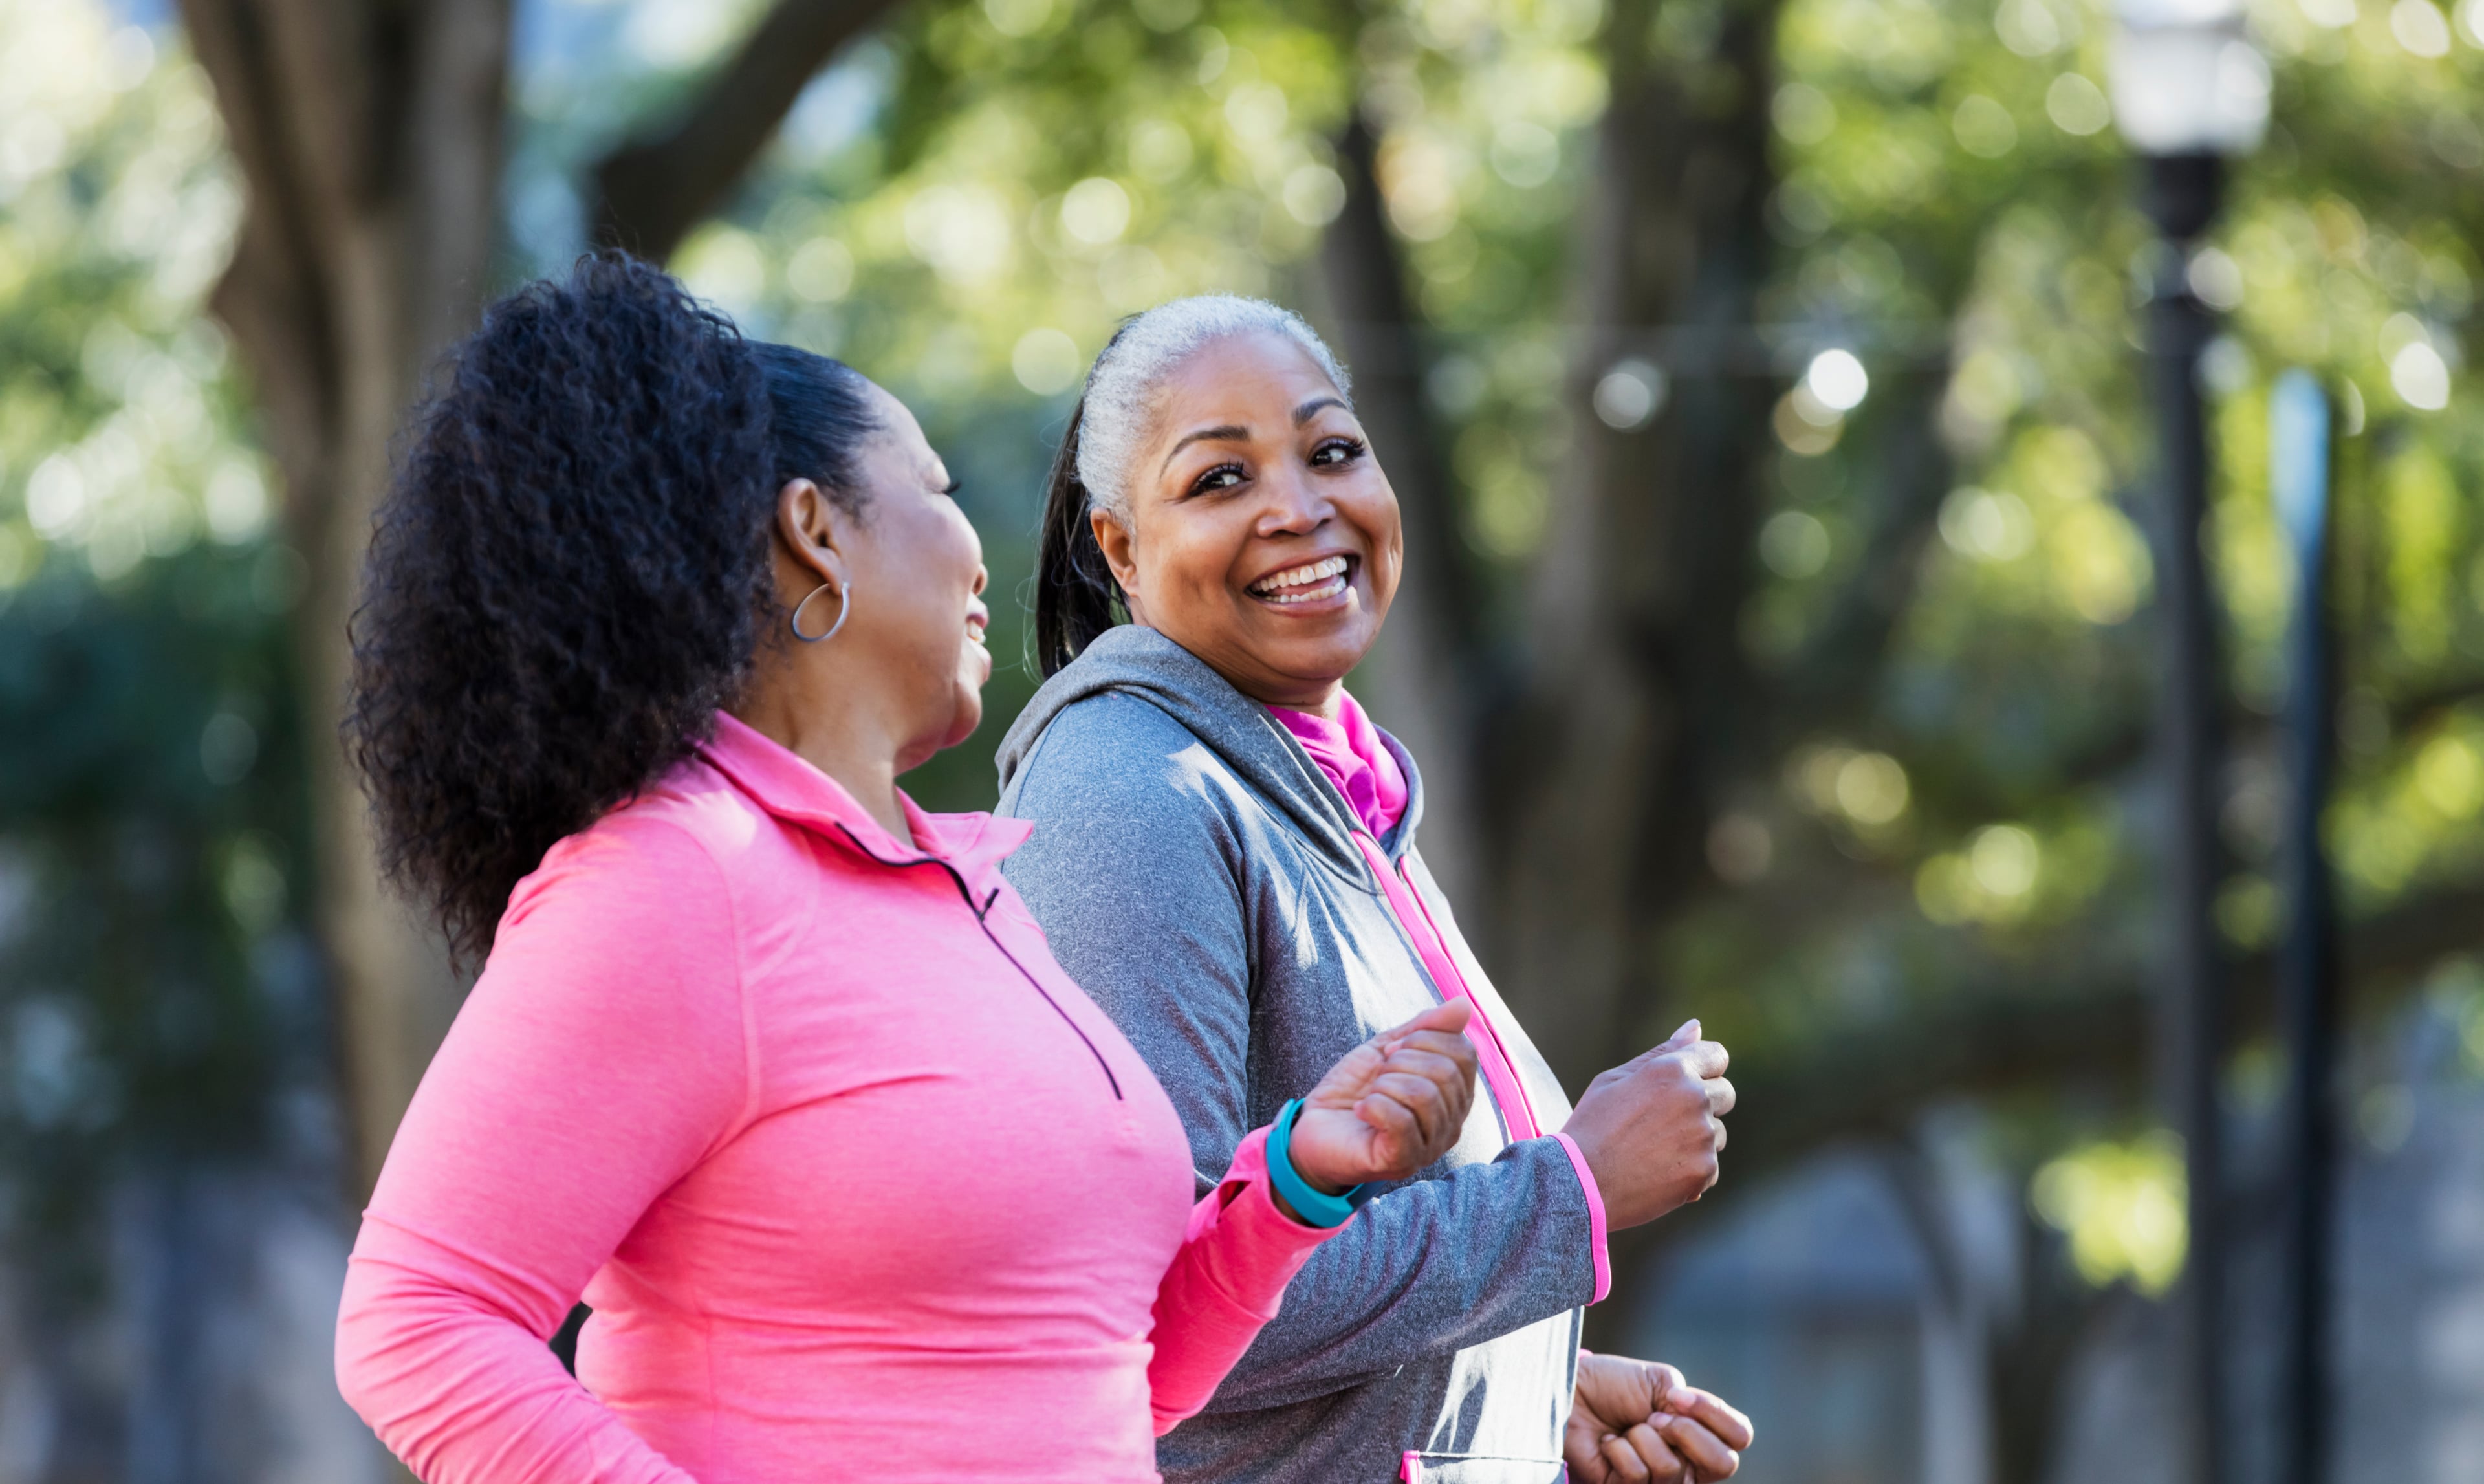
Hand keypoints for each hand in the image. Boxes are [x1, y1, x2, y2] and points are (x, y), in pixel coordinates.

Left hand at [1286, 1000, 1478, 1194]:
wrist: (1315, 1128)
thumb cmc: (1355, 1091)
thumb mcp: (1387, 1049)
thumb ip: (1425, 1028)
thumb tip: (1464, 1004)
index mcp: (1454, 1095)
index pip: (1464, 1053)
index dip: (1424, 1039)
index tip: (1390, 1051)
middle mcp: (1452, 1123)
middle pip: (1445, 1073)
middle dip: (1401, 1061)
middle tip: (1377, 1075)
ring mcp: (1430, 1146)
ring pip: (1424, 1096)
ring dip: (1385, 1085)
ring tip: (1371, 1095)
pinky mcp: (1402, 1161)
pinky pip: (1401, 1122)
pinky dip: (1374, 1106)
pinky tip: (1362, 1111)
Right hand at [1559, 1019, 1732, 1228]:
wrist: (1580, 1183)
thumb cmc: (1591, 1126)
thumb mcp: (1615, 1079)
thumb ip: (1661, 1052)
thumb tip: (1695, 1027)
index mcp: (1672, 1069)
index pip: (1717, 1056)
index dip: (1703, 1068)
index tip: (1686, 1084)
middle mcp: (1695, 1098)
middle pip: (1725, 1094)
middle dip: (1704, 1104)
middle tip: (1663, 1123)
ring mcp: (1702, 1136)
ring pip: (1717, 1133)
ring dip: (1697, 1140)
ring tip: (1655, 1152)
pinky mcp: (1704, 1170)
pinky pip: (1711, 1166)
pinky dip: (1691, 1171)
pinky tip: (1658, 1174)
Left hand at [1565, 1352, 1752, 1482]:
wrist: (1574, 1391)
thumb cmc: (1616, 1385)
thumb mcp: (1663, 1383)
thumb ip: (1692, 1405)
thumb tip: (1688, 1426)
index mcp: (1701, 1434)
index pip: (1740, 1437)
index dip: (1716, 1415)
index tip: (1678, 1396)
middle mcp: (1688, 1463)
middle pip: (1723, 1464)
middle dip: (1685, 1431)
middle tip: (1653, 1417)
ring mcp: (1659, 1480)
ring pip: (1672, 1469)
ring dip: (1643, 1437)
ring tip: (1626, 1429)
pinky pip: (1637, 1475)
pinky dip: (1618, 1450)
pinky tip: (1607, 1444)